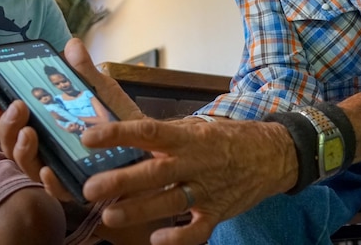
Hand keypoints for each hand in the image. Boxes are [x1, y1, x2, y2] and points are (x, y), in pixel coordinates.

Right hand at [0, 37, 144, 199]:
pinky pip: (55, 189)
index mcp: (43, 122)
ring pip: (26, 165)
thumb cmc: (117, 120)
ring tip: (29, 133)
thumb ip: (84, 71)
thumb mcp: (101, 91)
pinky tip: (48, 169)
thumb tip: (72, 44)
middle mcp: (42, 147)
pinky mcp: (73, 188)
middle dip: (7, 124)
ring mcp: (54, 168)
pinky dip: (48, 180)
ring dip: (21, 149)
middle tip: (18, 106)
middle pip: (10, 140)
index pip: (9, 114)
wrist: (146, 149)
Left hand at [80, 118, 297, 244]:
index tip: (89, 138)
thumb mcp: (195, 126)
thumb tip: (120, 127)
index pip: (149, 131)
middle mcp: (195, 162)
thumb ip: (162, 133)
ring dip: (140, 210)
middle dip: (122, 181)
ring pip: (170, 202)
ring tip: (111, 217)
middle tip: (91, 188)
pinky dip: (179, 237)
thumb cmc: (224, 139)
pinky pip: (198, 230)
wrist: (271, 154)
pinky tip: (158, 239)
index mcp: (187, 137)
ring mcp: (207, 189)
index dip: (118, 134)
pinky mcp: (217, 212)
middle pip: (154, 171)